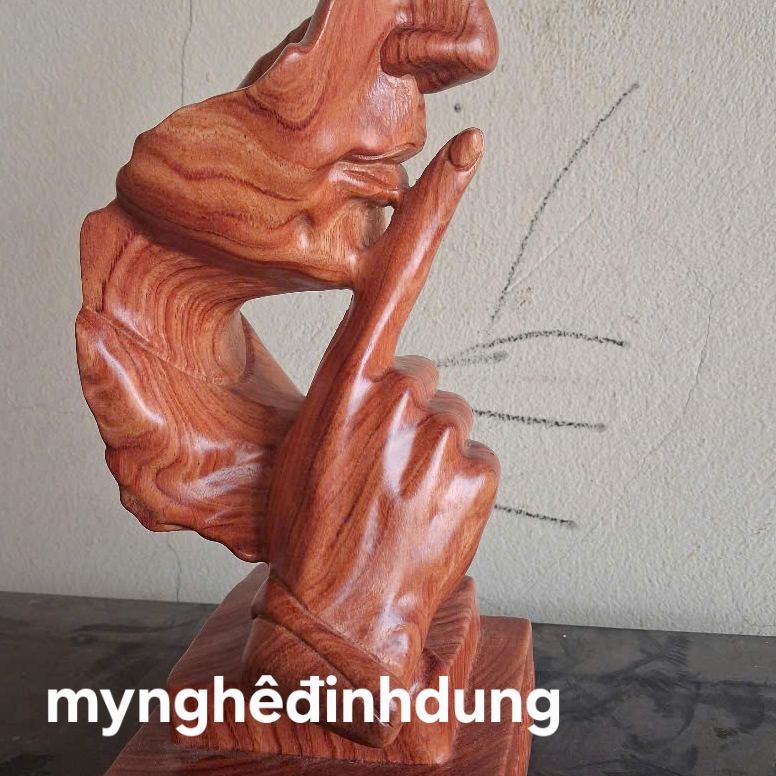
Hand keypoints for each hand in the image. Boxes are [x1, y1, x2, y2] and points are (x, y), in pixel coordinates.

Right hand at [250, 129, 497, 728]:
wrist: (336, 626)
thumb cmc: (303, 533)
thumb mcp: (298, 452)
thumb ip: (346, 399)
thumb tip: (400, 382)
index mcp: (342, 384)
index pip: (395, 274)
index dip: (435, 207)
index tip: (471, 148)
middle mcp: (396, 398)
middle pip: (420, 374)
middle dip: (402, 414)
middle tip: (372, 473)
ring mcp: (441, 439)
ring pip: (448, 420)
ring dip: (428, 453)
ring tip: (394, 503)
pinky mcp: (478, 478)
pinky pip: (475, 461)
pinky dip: (455, 487)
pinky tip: (424, 522)